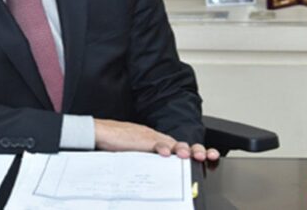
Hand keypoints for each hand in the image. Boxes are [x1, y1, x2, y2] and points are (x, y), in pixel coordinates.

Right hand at [93, 119, 220, 160]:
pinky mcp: (138, 138)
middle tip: (204, 155)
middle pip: (179, 143)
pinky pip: (151, 142)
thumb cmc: (116, 143)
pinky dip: (159, 146)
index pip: (178, 146)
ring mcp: (148, 136)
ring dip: (180, 148)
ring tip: (187, 154)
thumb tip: (161, 174)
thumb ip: (150, 159)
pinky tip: (165, 153)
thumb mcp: (137, 153)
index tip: (207, 158)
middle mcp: (155, 137)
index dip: (193, 152)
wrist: (100, 132)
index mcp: (156, 141)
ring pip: (169, 142)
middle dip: (193, 149)